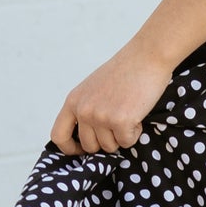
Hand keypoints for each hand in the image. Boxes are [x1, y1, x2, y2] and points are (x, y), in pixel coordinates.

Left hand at [50, 41, 176, 156]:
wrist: (146, 57)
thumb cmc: (125, 71)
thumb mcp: (93, 88)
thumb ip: (85, 108)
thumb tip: (86, 136)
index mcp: (73, 101)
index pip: (59, 135)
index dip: (70, 148)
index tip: (82, 149)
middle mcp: (83, 110)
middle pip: (89, 146)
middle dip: (105, 141)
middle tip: (118, 126)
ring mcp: (100, 116)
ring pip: (109, 146)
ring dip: (122, 136)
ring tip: (129, 114)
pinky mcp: (120, 121)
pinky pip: (127, 142)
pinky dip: (135, 133)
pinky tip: (138, 114)